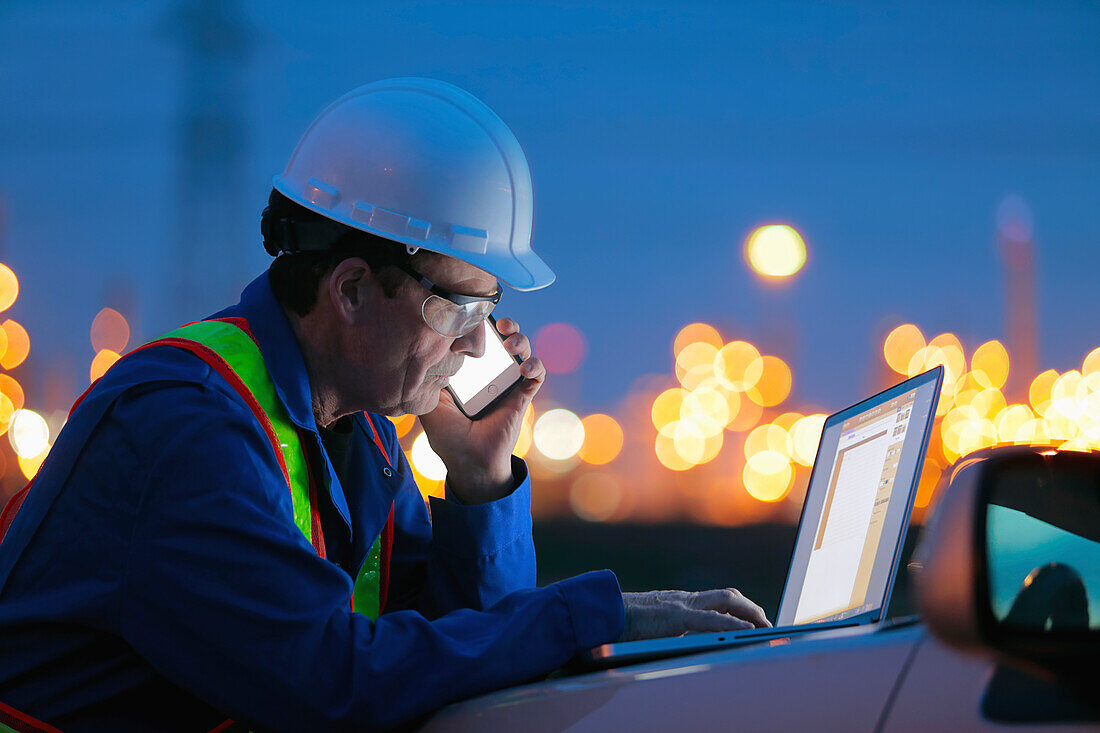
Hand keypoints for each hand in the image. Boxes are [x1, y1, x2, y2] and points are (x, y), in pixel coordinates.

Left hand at [419, 318, 544, 503]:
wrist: (470, 461)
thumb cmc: (448, 436)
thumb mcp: (429, 404)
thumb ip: (427, 380)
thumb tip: (425, 354)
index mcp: (470, 371)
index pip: (479, 340)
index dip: (481, 325)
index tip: (476, 319)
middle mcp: (490, 373)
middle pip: (504, 339)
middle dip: (507, 325)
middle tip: (501, 325)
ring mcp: (508, 382)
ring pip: (523, 350)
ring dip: (521, 339)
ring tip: (512, 345)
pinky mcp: (523, 394)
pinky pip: (537, 374)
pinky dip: (535, 365)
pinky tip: (525, 368)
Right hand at [619, 589, 770, 641]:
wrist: (605, 614)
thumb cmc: (623, 623)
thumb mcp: (653, 624)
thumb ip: (670, 628)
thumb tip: (682, 641)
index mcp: (680, 602)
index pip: (718, 598)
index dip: (740, 607)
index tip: (755, 618)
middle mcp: (685, 599)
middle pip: (729, 596)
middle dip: (752, 609)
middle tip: (768, 625)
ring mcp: (682, 605)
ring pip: (727, 601)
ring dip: (750, 613)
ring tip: (766, 627)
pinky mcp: (677, 617)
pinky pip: (712, 620)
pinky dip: (733, 626)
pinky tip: (748, 633)